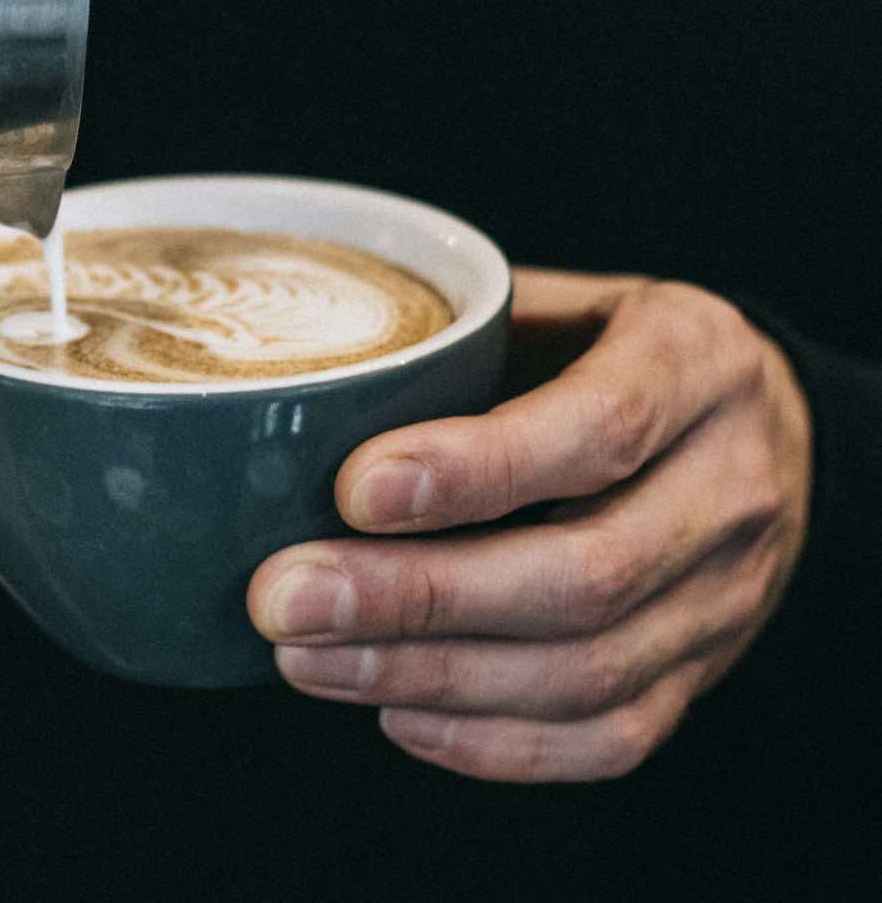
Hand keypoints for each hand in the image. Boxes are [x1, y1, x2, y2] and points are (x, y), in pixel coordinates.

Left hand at [247, 269, 812, 781]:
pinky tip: (392, 710)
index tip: (353, 491)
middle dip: (417, 597)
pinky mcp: (705, 673)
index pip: (600, 428)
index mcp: (695, 361)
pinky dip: (491, 741)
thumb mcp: (558, 297)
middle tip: (284, 596)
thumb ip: (460, 331)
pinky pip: (608, 737)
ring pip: (588, 671)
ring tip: (306, 657)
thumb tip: (309, 379)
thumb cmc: (608, 345)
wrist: (754, 420)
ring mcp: (729, 595)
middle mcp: (731, 485)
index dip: (475, 471)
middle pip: (585, 573)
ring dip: (429, 676)